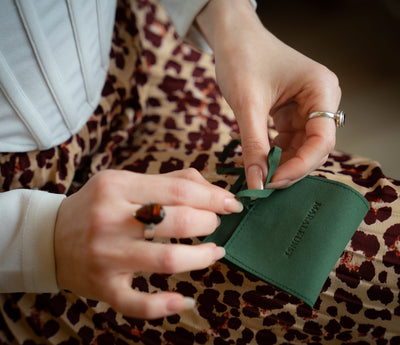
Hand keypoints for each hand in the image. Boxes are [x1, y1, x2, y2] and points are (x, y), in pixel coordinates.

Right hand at [54, 169, 242, 318]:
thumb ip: (171, 181)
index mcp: (117, 186)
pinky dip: (165, 306)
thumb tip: (215, 191)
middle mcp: (109, 219)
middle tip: (215, 224)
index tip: (232, 204)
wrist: (49, 237)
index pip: (179, 190)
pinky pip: (137, 303)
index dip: (214, 198)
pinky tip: (185, 299)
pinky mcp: (103, 286)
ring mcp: (105, 255)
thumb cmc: (98, 206)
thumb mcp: (126, 182)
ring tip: (214, 251)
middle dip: (209, 223)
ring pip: (166, 259)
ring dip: (201, 257)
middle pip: (177, 221)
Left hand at [197, 0, 340, 188]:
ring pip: (301, 147)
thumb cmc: (242, 58)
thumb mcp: (247, 105)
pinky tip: (261, 164)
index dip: (299, 166)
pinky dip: (275, 154)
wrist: (232, 37)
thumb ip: (254, 146)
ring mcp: (308, 107)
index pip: (321, 140)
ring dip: (282, 164)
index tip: (273, 182)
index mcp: (321, 90)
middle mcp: (321, 100)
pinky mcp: (293, 113)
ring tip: (260, 178)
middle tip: (264, 186)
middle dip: (290, 168)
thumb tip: (257, 184)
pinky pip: (289, 141)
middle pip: (314, 147)